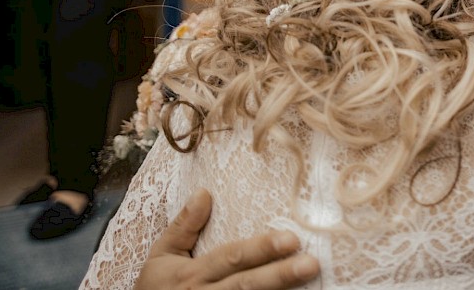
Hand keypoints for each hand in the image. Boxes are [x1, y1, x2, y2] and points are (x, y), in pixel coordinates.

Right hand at [134, 189, 319, 289]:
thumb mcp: (161, 256)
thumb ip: (183, 226)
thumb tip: (205, 192)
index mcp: (192, 274)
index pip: (231, 258)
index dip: (260, 249)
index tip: (291, 238)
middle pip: (246, 286)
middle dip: (280, 275)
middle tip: (312, 264)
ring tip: (311, 282)